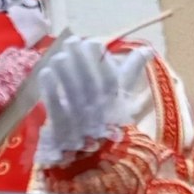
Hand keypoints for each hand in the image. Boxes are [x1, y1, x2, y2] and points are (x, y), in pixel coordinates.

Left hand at [35, 36, 134, 166]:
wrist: (91, 151)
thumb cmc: (106, 114)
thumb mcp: (122, 93)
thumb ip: (132, 69)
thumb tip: (148, 49)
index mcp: (116, 101)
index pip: (111, 78)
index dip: (101, 58)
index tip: (91, 43)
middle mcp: (100, 111)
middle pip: (91, 83)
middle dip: (81, 59)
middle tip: (72, 41)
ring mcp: (80, 120)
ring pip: (73, 94)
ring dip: (65, 71)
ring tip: (58, 55)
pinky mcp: (62, 129)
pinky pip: (56, 109)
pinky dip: (50, 90)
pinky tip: (45, 72)